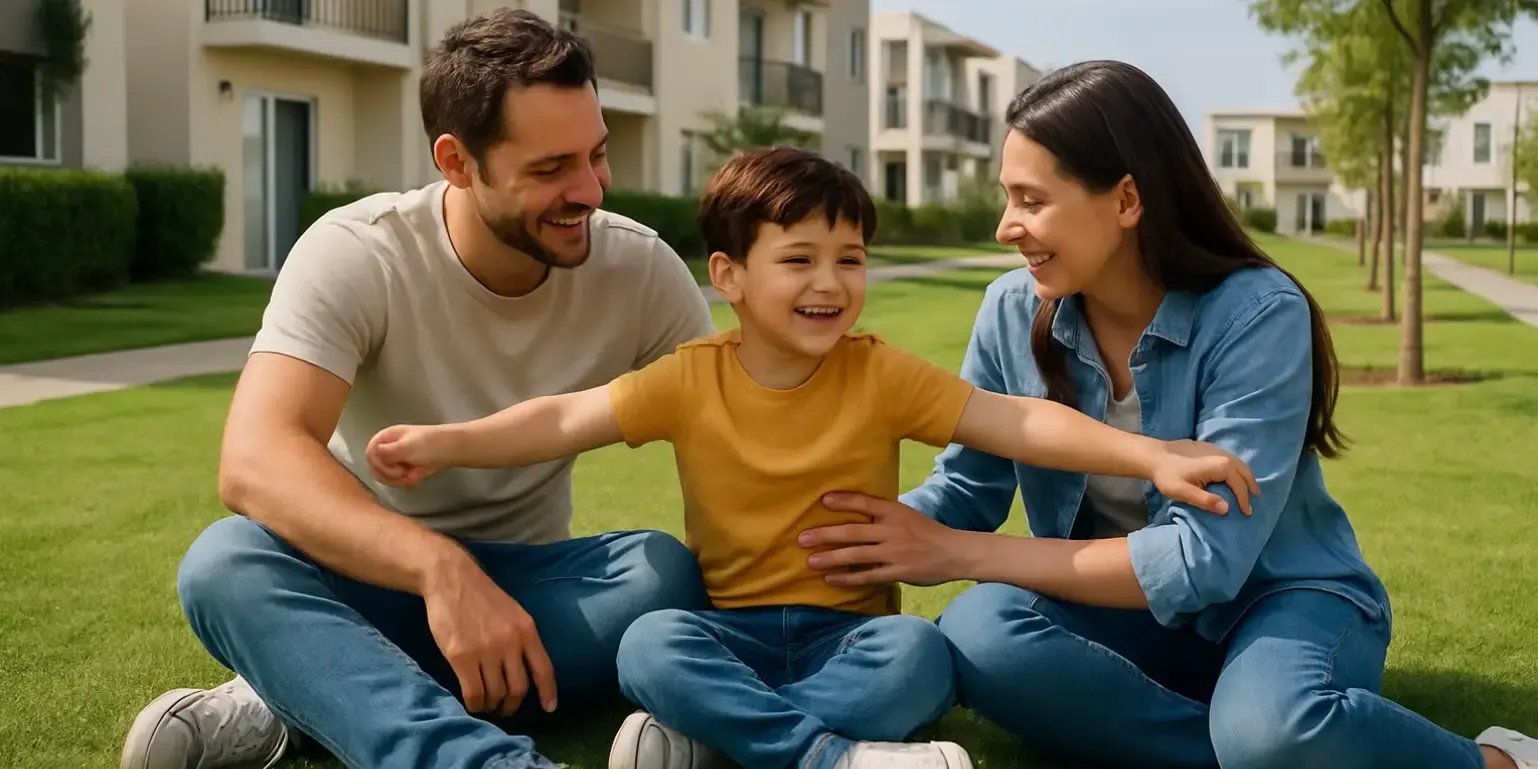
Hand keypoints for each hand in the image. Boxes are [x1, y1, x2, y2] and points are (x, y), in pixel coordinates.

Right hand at [367, 424, 446, 488]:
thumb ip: (388, 452)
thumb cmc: (433, 444)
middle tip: (406, 476)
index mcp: (387, 437)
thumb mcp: (408, 447)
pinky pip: (398, 480)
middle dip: (391, 476)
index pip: (370, 454)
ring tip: (415, 477)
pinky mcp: (405, 468)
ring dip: (400, 481)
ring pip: (386, 477)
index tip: (396, 471)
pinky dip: (407, 482)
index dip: (380, 466)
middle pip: (376, 467)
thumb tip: (371, 454)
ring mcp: (397, 458)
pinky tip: (418, 479)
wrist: (454, 449)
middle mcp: (389, 447)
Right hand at [422, 555, 557, 717]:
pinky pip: (474, 693)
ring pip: (496, 693)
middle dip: (512, 704)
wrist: (451, 578)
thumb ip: (522, 638)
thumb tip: (527, 669)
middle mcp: (510, 642)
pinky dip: (475, 704)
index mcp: (527, 630)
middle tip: (504, 708)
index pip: (544, 669)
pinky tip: (473, 703)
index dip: (548, 692)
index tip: (549, 708)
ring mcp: (486, 650)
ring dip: (492, 705)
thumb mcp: (513, 613)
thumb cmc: (481, 596)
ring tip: (487, 704)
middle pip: (519, 688)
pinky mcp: (462, 656)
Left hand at [798, 493, 971, 586]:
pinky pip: (868, 576)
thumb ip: (882, 514)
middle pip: (854, 532)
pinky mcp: (898, 572)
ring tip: (811, 561)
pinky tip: (831, 579)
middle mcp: (892, 530)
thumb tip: (853, 512)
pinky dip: (848, 578)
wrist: (954, 552)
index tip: (823, 500)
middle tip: (803, 538)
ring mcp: (895, 552)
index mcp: (894, 512)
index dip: (844, 501)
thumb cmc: (926, 532)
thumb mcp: (905, 515)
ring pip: (857, 555)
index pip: (865, 503)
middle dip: (826, 535)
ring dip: (832, 558)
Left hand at [1152, 440, 1259, 515]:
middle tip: (1254, 500)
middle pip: (1244, 472)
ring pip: (1239, 464)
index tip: (1247, 513)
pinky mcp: (1210, 447)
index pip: (1239, 486)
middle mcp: (1223, 455)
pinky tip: (1234, 476)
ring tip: (1250, 489)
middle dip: (1250, 487)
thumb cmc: (1167, 475)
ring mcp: (1217, 449)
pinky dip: (1237, 469)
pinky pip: (1231, 459)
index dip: (1244, 500)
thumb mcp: (1184, 492)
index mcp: (1220, 466)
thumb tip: (1226, 509)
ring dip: (1246, 477)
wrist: (1154, 455)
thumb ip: (1205, 500)